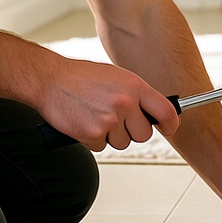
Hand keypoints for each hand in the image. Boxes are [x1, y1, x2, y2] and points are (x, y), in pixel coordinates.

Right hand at [39, 56, 181, 151]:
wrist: (50, 79)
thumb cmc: (81, 77)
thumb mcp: (116, 76)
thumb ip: (136, 93)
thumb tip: (152, 110)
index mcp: (134, 85)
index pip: (165, 111)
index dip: (171, 124)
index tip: (170, 128)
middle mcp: (125, 102)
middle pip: (144, 134)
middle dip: (132, 131)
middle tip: (117, 119)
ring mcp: (109, 119)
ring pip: (122, 143)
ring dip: (111, 135)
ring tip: (96, 115)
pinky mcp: (92, 134)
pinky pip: (101, 146)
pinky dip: (92, 139)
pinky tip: (84, 121)